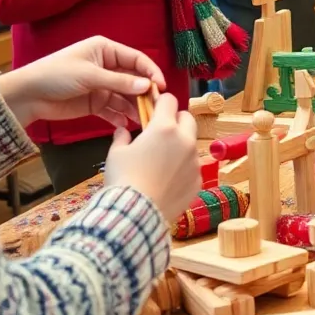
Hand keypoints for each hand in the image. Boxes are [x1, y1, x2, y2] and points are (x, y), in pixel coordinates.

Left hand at [0, 36, 165, 128]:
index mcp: (106, 50)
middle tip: (156, 108)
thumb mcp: (90, 75)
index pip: (136, 59)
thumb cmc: (57, 75)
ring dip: (134, 107)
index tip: (161, 88)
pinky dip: (120, 116)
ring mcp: (101, 85)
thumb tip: (147, 86)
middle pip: (133, 79)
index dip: (150, 72)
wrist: (28, 95)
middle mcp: (106, 66)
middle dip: (144, 93)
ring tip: (143, 120)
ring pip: (125, 96)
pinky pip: (113, 109)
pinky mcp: (94, 102)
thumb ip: (120, 81)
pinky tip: (126, 125)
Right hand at [103, 93, 198, 222]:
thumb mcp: (116, 154)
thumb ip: (122, 137)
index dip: (161, 103)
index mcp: (164, 128)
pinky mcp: (198, 180)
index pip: (169, 100)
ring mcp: (194, 161)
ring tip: (162, 162)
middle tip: (161, 133)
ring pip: (191, 144)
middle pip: (188, 118)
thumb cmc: (123, 179)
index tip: (154, 109)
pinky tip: (167, 181)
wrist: (136, 214)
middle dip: (176, 121)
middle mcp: (184, 140)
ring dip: (180, 146)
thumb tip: (123, 131)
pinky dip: (183, 169)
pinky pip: (192, 168)